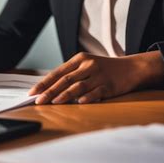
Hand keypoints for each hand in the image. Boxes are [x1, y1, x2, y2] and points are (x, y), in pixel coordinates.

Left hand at [28, 51, 163, 103]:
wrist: (132, 68)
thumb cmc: (104, 69)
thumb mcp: (86, 65)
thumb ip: (70, 75)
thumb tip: (49, 89)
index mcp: (79, 59)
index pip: (57, 72)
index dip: (44, 83)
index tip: (32, 92)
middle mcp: (88, 65)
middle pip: (65, 80)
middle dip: (49, 91)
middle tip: (38, 101)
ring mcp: (99, 75)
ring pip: (78, 86)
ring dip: (65, 95)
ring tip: (53, 102)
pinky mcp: (110, 85)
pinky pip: (96, 92)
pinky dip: (87, 98)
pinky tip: (79, 103)